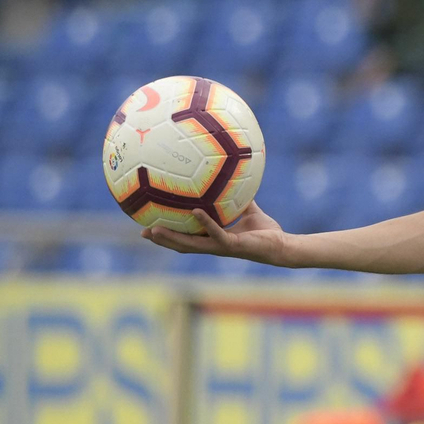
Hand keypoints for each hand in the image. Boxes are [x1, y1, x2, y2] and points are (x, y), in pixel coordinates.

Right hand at [141, 200, 290, 265]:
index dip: (167, 236)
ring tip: (156, 228)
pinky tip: (195, 211)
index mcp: (212, 239)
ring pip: (191, 244)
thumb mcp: (247, 210)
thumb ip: (236, 197)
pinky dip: (205, 222)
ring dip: (173, 238)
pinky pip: (216, 232)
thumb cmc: (265, 230)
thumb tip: (230, 176)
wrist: (281, 244)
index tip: (149, 227)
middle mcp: (213, 245)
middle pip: (181, 245)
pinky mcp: (232, 244)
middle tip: (142, 232)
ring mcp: (221, 247)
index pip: (185, 239)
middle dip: (161, 240)